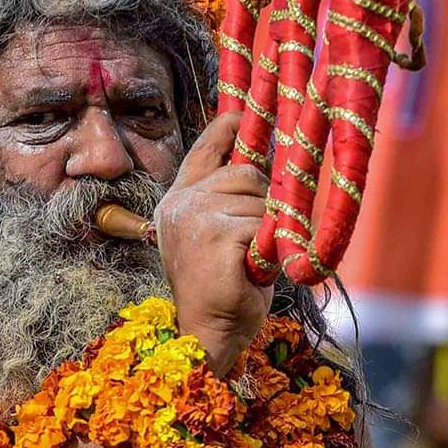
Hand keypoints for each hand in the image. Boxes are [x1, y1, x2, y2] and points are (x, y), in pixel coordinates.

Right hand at [155, 112, 273, 374]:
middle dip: (263, 203)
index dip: (225, 128)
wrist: (209, 332)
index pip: (204, 150)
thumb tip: (260, 166)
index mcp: (179, 199)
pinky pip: (264, 225)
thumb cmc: (223, 287)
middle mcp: (181, 201)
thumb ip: (229, 201)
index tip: (240, 115)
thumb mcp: (222, 234)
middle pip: (246, 172)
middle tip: (254, 241)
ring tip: (250, 260)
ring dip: (268, 231)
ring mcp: (195, 215)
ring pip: (260, 201)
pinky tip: (251, 269)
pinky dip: (268, 248)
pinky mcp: (215, 233)